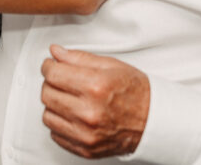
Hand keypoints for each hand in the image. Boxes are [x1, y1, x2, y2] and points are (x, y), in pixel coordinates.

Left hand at [40, 44, 149, 158]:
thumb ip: (79, 58)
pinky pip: (55, 134)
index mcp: (96, 86)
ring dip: (54, 104)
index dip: (48, 66)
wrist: (153, 121)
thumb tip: (56, 52)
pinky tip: (73, 115)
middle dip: (50, 83)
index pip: (53, 74)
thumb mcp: (111, 66)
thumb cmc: (136, 92)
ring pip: (47, 115)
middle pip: (47, 94)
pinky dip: (60, 123)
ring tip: (69, 99)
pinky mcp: (85, 148)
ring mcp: (86, 133)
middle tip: (61, 80)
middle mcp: (89, 112)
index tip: (51, 65)